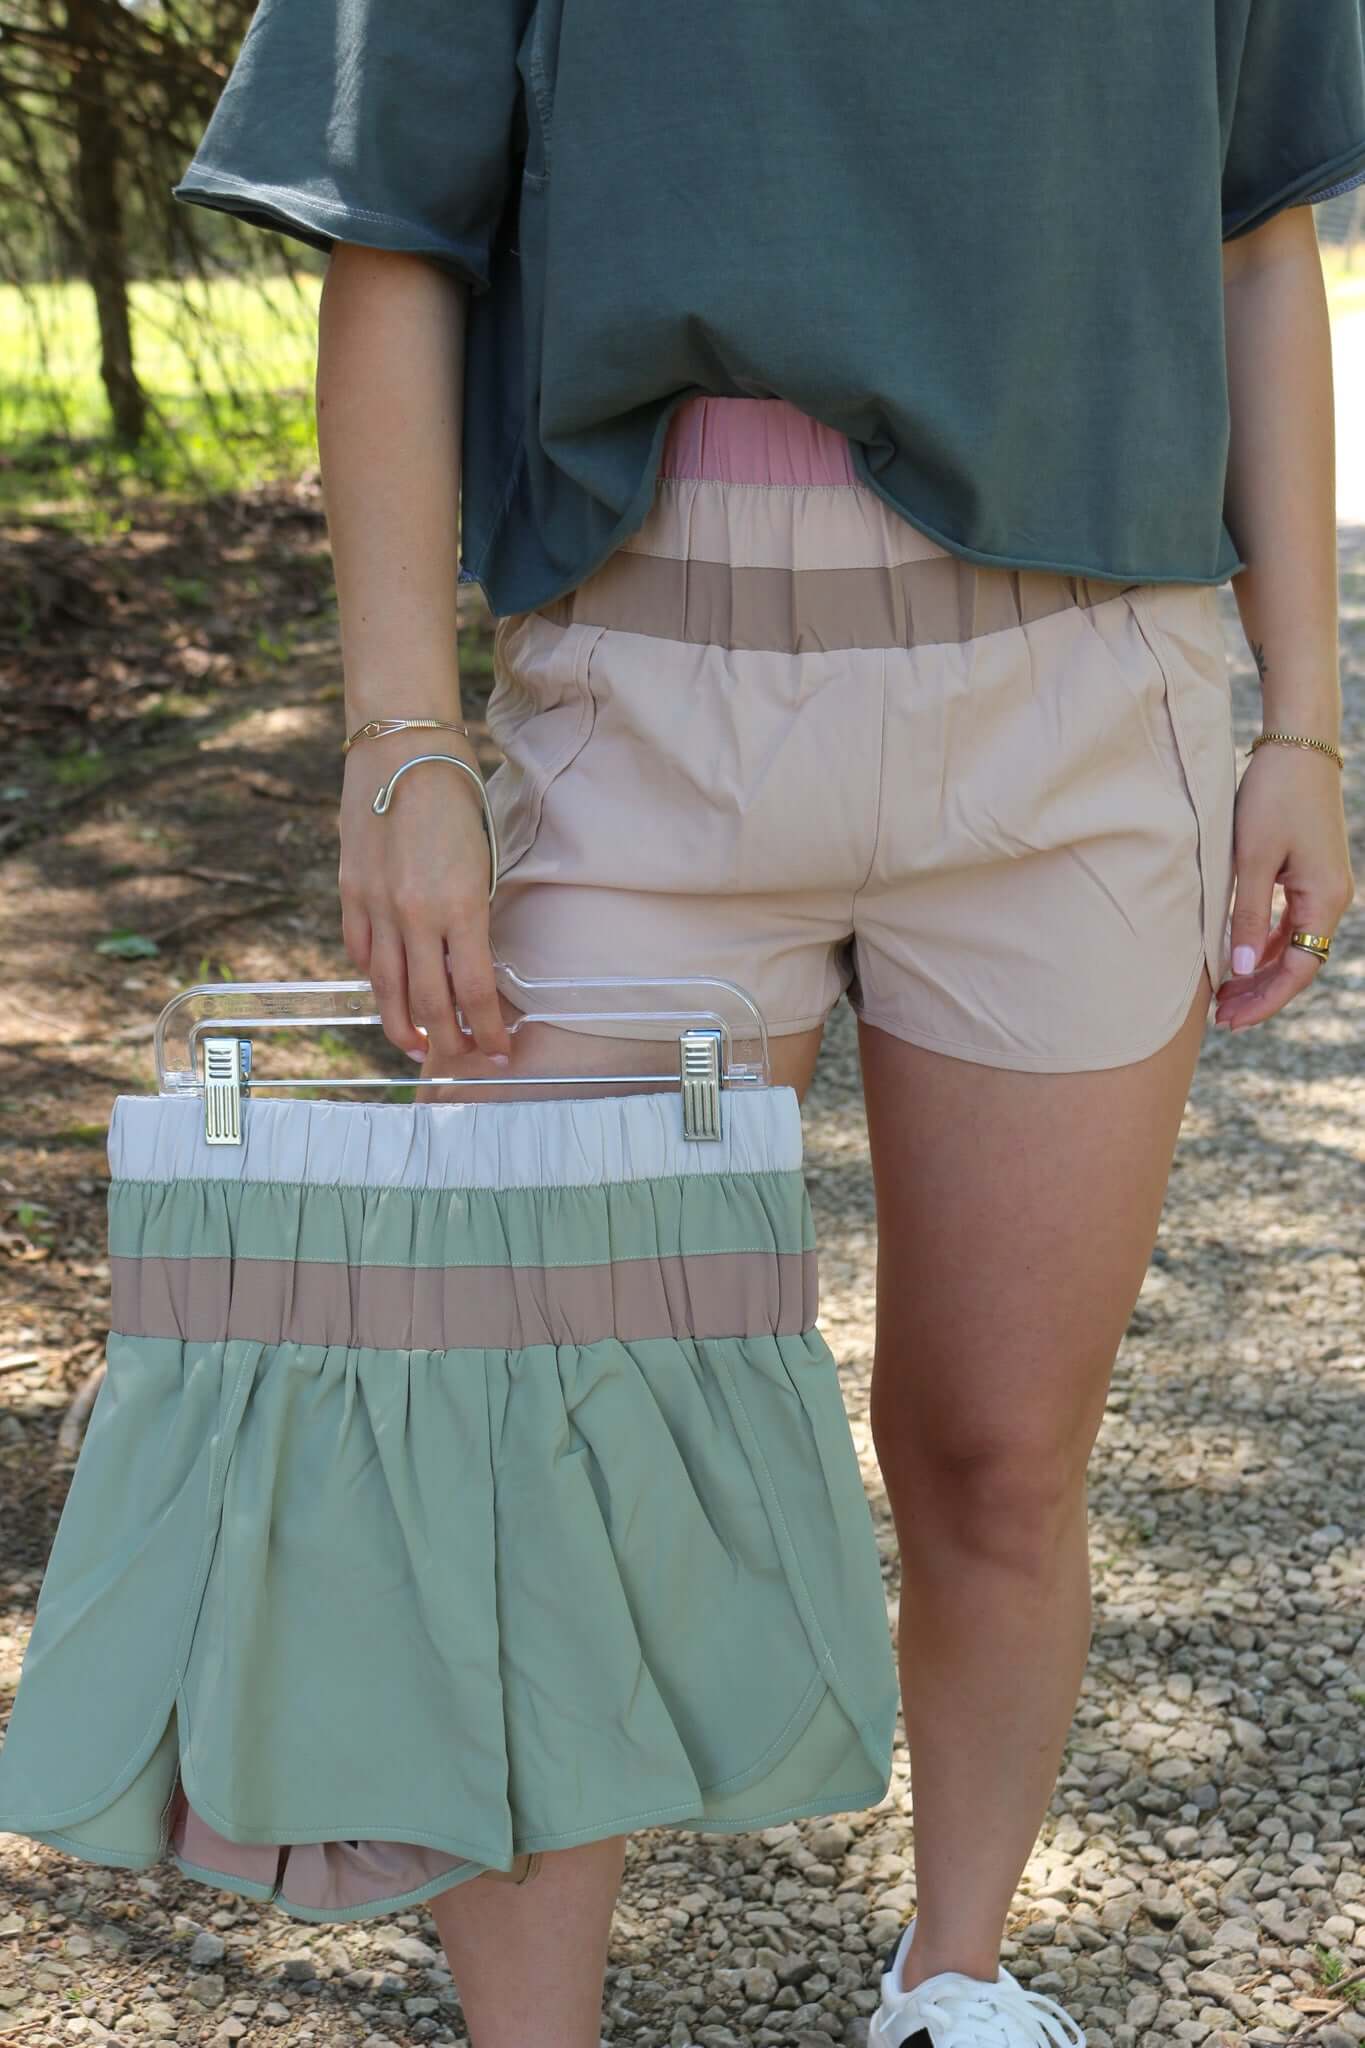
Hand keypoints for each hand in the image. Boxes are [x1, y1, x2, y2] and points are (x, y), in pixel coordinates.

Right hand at [338, 731, 513, 1069]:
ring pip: (386, 987)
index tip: (500, 1051)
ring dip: (402, 1025)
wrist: (401, 752)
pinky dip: (372, 976)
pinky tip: (384, 992)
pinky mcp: (350, 893)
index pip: (475, 991)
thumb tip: (471, 965)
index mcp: (460, 907)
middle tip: (460, 1061)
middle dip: (448, 1041)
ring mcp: (377, 906)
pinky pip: (360, 951)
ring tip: (415, 1047)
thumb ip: (473, 917)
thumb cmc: (455, 800)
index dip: (488, 1031)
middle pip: (429, 1002)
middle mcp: (415, 916)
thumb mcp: (481, 863)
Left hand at [1214, 744, 1353, 1029]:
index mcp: (1324, 900)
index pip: (1298, 970)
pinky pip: (1288, 924)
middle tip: (1221, 1018)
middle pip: (1297, 964)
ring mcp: (1322, 887)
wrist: (1297, 747)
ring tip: (1223, 996)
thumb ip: (1246, 914)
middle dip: (1259, 993)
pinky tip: (1236, 959)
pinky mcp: (1308, 875)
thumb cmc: (1273, 797)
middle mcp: (1331, 898)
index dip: (1264, 999)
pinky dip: (1263, 945)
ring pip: (1292, 946)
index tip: (1230, 1019)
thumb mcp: (1252, 859)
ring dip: (1259, 972)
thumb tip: (1238, 968)